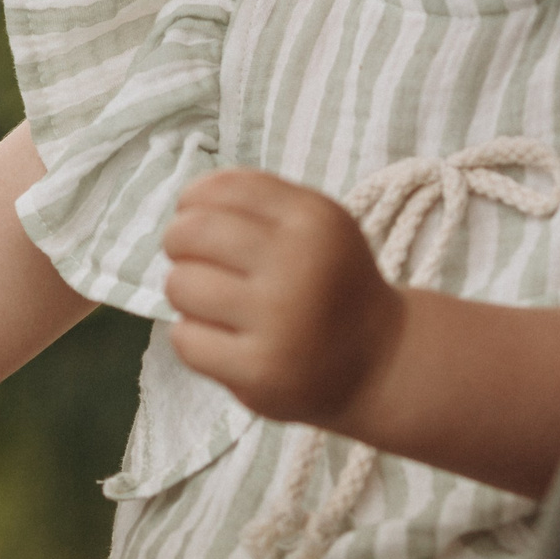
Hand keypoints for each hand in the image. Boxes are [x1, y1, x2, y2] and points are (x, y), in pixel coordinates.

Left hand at [160, 167, 405, 426]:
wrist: (379, 362)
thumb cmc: (330, 285)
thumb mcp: (316, 227)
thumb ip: (259, 204)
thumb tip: (187, 202)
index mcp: (313, 219)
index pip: (222, 188)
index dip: (193, 202)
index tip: (197, 220)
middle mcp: (299, 264)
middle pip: (192, 232)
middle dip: (180, 244)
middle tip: (195, 262)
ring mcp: (280, 320)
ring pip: (181, 285)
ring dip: (185, 293)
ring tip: (212, 304)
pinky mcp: (259, 370)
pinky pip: (185, 339)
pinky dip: (192, 338)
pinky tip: (221, 339)